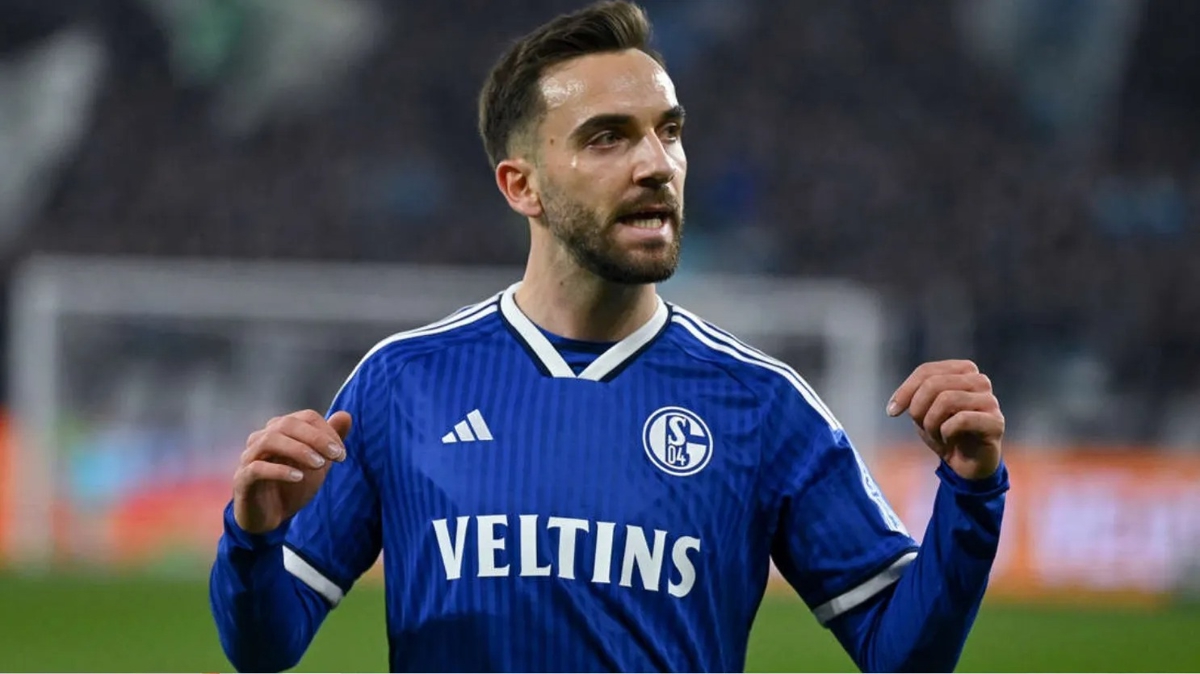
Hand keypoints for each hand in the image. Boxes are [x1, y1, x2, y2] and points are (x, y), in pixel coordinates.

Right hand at [232, 409, 351, 533]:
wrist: (270, 517)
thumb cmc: (292, 486)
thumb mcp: (318, 463)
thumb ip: (329, 440)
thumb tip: (346, 415)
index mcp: (281, 430)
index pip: (305, 417)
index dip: (327, 431)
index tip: (341, 453)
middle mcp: (262, 438)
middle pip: (287, 424)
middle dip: (316, 438)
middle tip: (336, 455)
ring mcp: (248, 457)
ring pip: (270, 440)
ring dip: (299, 450)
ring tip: (320, 465)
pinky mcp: (242, 479)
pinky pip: (256, 468)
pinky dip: (279, 470)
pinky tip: (298, 477)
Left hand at [886, 360, 1003, 480]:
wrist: (967, 463)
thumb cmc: (945, 432)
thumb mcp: (923, 411)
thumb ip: (914, 396)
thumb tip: (896, 402)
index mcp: (963, 370)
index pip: (926, 371)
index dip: (905, 391)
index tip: (892, 412)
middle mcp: (979, 380)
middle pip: (934, 383)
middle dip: (918, 408)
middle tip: (920, 426)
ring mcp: (990, 400)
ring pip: (947, 399)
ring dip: (931, 422)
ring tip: (936, 434)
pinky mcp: (996, 422)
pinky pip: (961, 419)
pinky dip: (946, 432)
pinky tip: (950, 440)